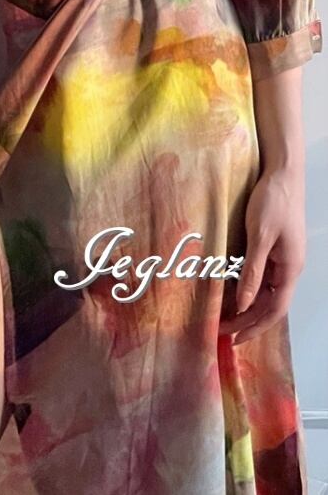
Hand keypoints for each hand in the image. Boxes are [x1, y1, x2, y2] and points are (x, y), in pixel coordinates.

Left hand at [219, 165, 305, 344]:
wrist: (282, 174)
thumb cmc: (272, 202)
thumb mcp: (260, 237)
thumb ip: (252, 271)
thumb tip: (244, 304)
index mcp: (290, 269)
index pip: (274, 310)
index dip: (254, 327)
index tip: (233, 338)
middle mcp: (289, 268)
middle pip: (270, 304)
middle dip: (247, 320)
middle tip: (221, 329)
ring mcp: (283, 258)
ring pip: (266, 292)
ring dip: (247, 306)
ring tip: (224, 316)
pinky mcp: (274, 248)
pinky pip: (262, 276)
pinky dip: (247, 288)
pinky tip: (231, 291)